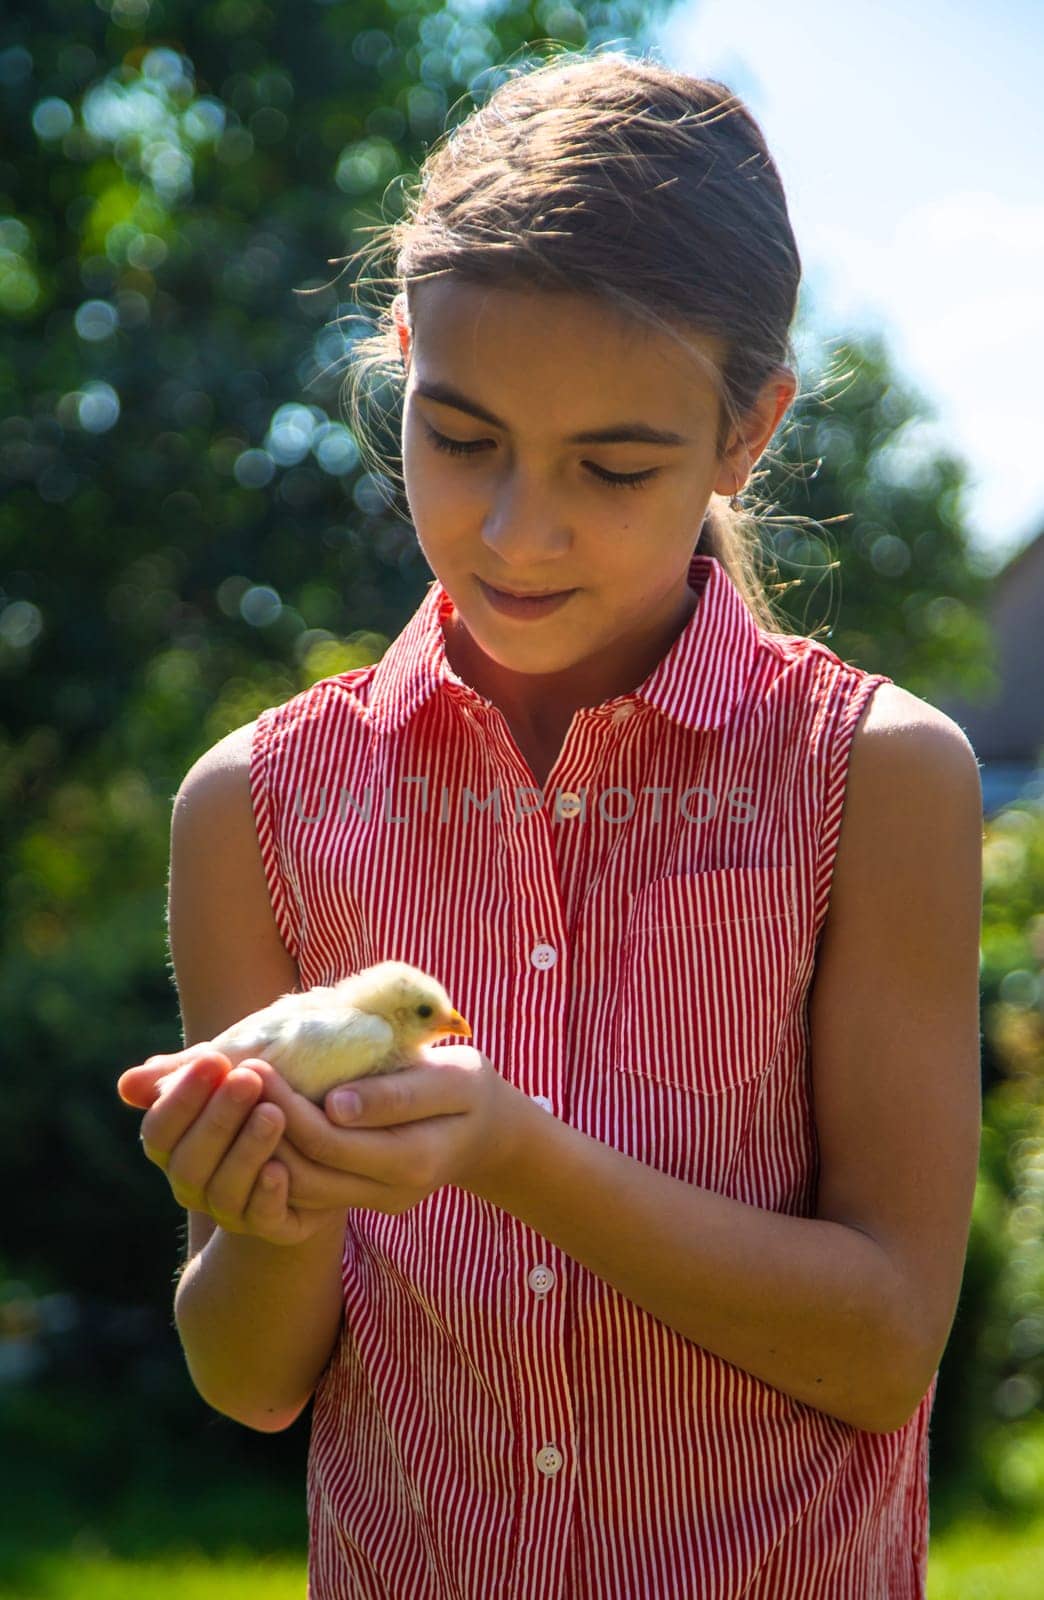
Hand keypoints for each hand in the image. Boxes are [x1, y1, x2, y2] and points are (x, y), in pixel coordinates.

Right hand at [117, 1048, 346, 1245]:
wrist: (317, 1141)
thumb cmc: (258, 1096)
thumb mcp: (226, 1077)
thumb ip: (184, 1074)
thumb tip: (128, 1085)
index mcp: (174, 1147)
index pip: (159, 1130)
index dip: (181, 1098)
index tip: (213, 1059)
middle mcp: (193, 1184)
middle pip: (189, 1163)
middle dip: (218, 1119)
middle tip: (248, 1079)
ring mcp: (230, 1209)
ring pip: (225, 1191)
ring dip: (247, 1151)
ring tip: (273, 1113)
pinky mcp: (272, 1226)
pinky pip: (262, 1218)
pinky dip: (267, 1195)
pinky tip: (280, 1168)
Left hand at [256, 1044, 526, 1216]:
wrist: (490, 1133)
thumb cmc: (472, 1091)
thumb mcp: (453, 1080)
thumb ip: (399, 1094)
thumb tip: (335, 1105)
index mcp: (412, 1161)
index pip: (330, 1143)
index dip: (287, 1107)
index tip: (257, 1065)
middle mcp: (389, 1193)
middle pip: (305, 1173)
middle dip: (264, 1126)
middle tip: (236, 1078)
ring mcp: (374, 1201)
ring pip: (299, 1189)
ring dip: (265, 1146)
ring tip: (241, 1098)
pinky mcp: (362, 1197)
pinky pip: (310, 1187)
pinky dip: (281, 1155)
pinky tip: (264, 1117)